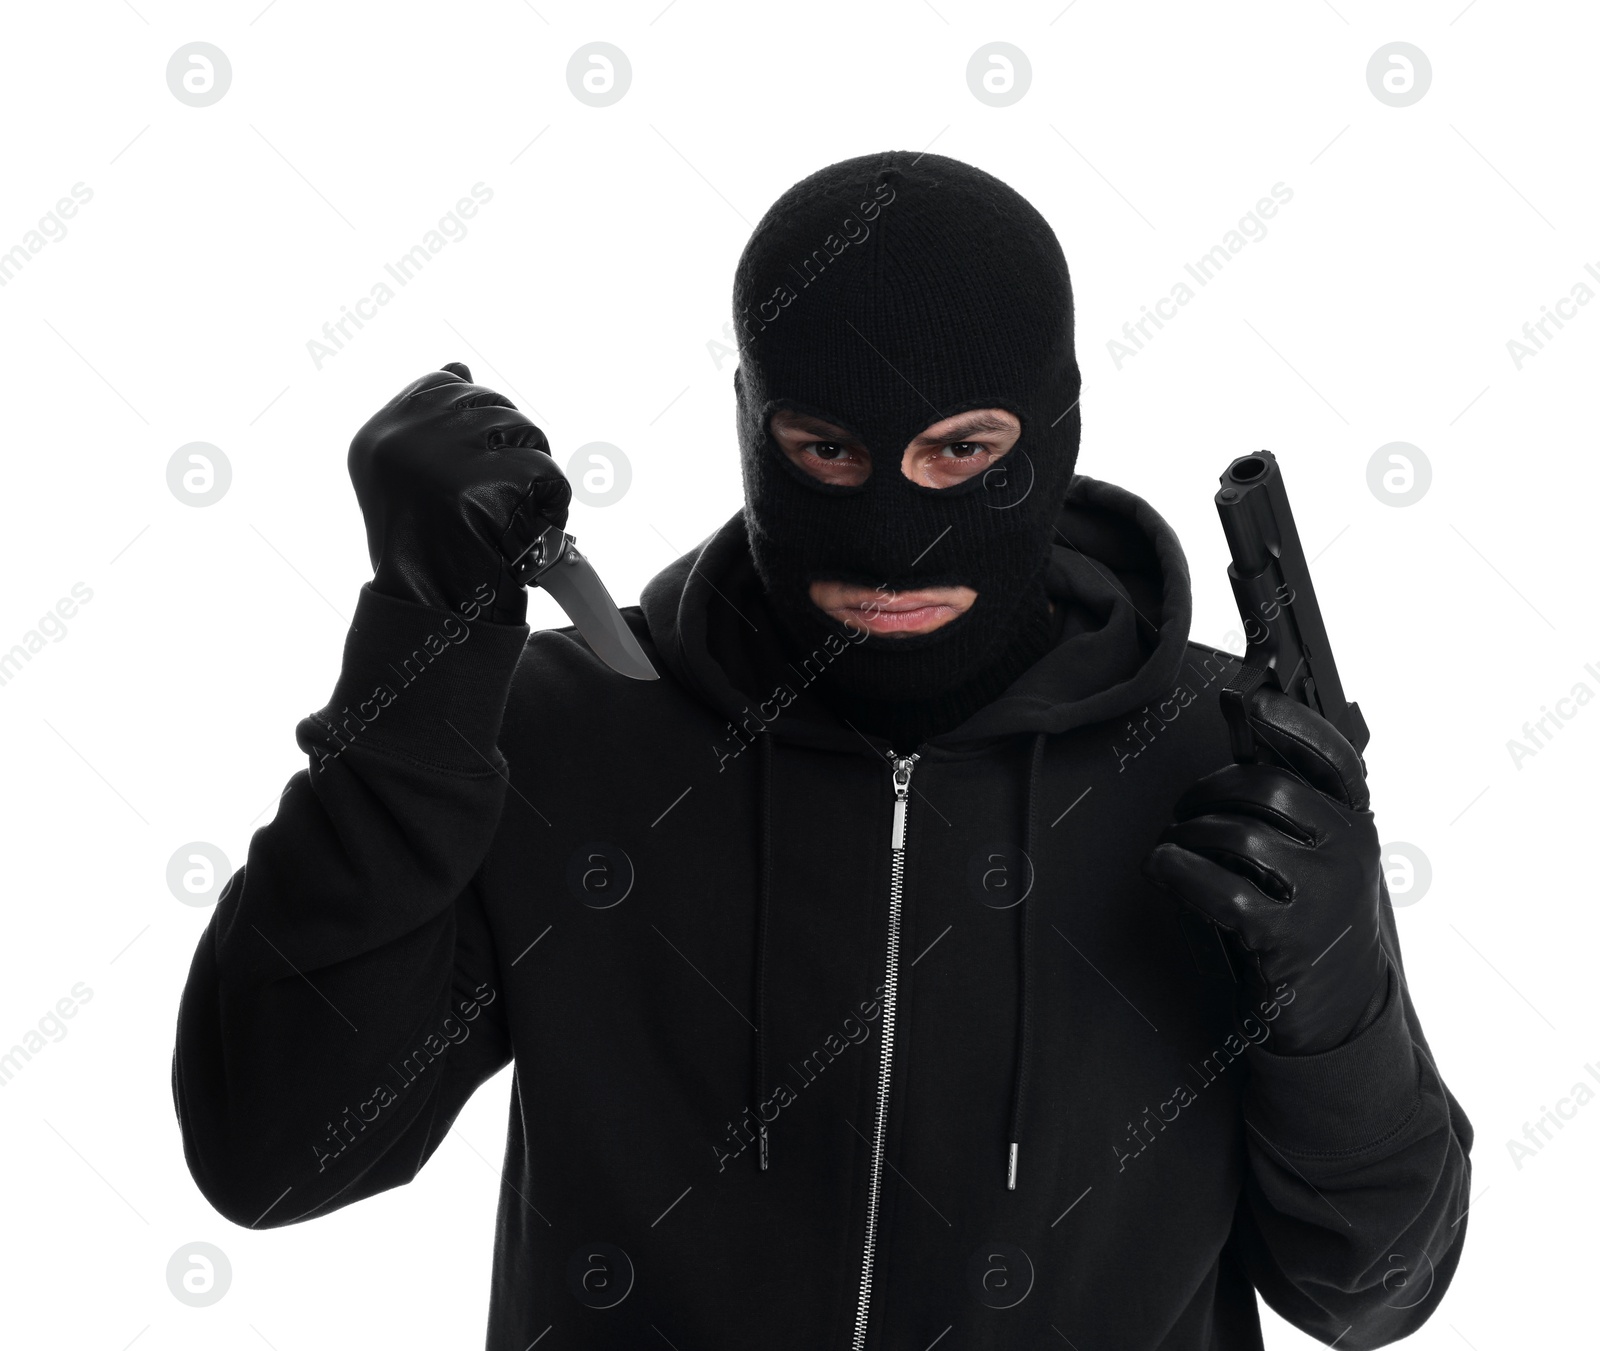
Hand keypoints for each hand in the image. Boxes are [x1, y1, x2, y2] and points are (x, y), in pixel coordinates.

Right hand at [348, 362, 569, 624]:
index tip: (480, 466)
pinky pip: (548, 471)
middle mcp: (401, 438)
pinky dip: (553, 507)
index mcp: (377, 437)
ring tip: (510, 521)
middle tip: (498, 504)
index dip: (477, 421)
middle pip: (492, 403)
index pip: (445, 384)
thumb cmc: (428, 559)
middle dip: (512, 450)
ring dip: (535, 478)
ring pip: (526, 432)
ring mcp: (441, 455)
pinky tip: (527, 536)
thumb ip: (430, 424)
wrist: (432, 621)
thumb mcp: (410, 484)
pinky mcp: (484, 482)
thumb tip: (461, 365)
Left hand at [1141, 686, 1388, 1054]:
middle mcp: (1350, 852)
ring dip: (1188, 836)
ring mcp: (1325, 896)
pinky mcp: (1290, 939)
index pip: (1333, 757)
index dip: (1289, 723)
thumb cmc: (1308, 911)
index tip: (1247, 700)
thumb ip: (1277, 782)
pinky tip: (1163, 868)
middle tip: (1184, 812)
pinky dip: (1180, 871)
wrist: (1338, 1010)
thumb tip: (1237, 704)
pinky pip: (1222, 890)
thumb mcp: (1308, 847)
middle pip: (1266, 789)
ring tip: (1173, 848)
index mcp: (1356, 821)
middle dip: (1209, 792)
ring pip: (1239, 836)